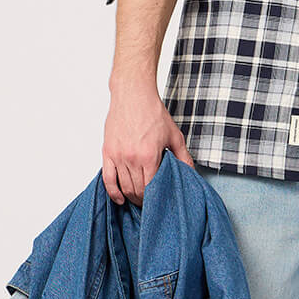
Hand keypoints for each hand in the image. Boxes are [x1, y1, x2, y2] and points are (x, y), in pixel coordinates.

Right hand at [102, 81, 194, 205]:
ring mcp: (118, 156)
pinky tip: (119, 199)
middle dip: (144, 201)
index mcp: (149, 155)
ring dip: (131, 197)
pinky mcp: (108, 152)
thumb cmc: (153, 112)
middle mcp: (132, 158)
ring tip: (137, 200)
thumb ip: (183, 157)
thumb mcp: (174, 135)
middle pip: (137, 190)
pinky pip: (107, 179)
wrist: (133, 95)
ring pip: (124, 186)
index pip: (151, 188)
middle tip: (150, 203)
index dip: (155, 199)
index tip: (159, 202)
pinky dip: (113, 192)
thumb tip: (191, 173)